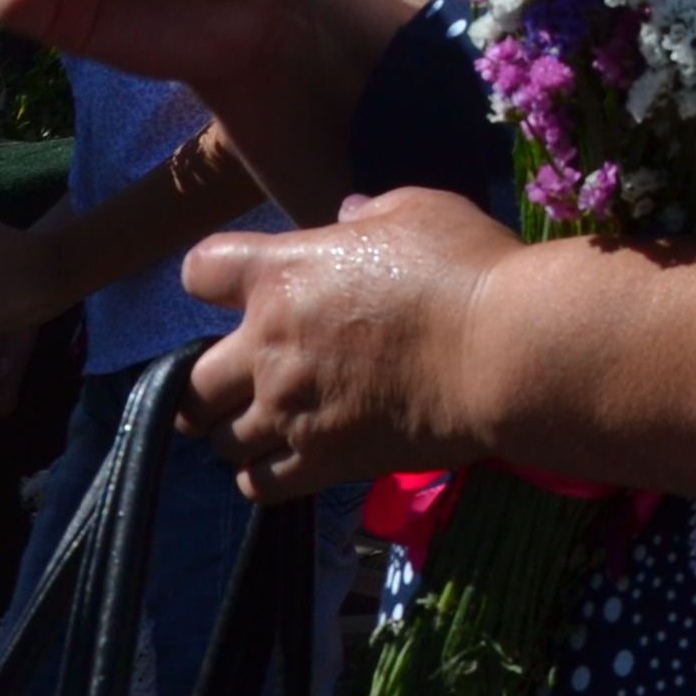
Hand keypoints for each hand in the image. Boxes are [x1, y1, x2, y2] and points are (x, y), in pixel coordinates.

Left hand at [179, 191, 513, 499]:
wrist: (504, 349)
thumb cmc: (466, 269)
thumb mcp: (422, 211)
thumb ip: (371, 213)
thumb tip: (348, 217)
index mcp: (282, 275)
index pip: (200, 272)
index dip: (214, 279)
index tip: (240, 288)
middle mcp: (269, 347)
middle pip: (191, 383)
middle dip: (209, 383)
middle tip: (245, 379)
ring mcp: (290, 410)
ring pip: (220, 439)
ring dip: (240, 430)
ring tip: (273, 423)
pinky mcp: (321, 460)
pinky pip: (258, 483)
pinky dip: (265, 473)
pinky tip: (293, 457)